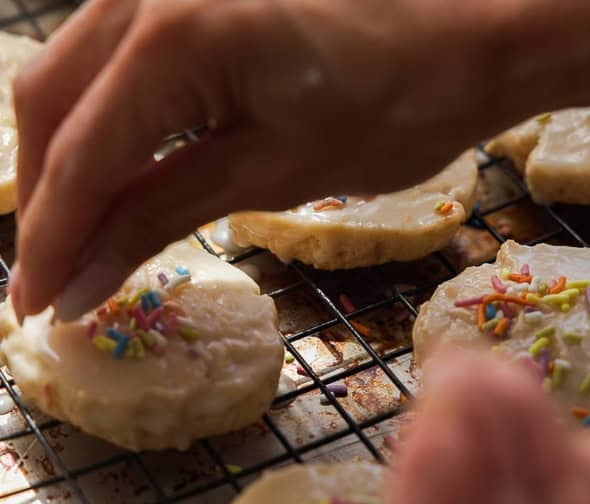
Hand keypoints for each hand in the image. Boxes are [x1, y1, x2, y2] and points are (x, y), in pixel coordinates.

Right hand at [11, 0, 519, 320]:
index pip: (79, 160)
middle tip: (47, 284)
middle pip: (50, 110)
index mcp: (173, 38)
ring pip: (69, 82)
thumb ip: (158, 217)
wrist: (467, 32)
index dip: (50, 244)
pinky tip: (105, 179)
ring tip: (71, 243)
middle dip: (43, 206)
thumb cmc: (395, 105)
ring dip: (63, 164)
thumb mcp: (270, 172)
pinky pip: (108, 63)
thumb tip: (78, 282)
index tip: (35, 307)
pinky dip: (99, 128)